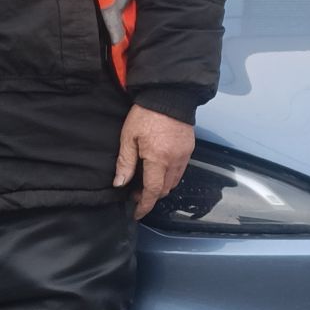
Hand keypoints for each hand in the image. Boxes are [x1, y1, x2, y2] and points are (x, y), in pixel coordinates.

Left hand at [115, 105, 194, 219]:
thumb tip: (120, 183)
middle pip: (164, 190)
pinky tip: (159, 168)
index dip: (144, 205)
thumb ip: (125, 162)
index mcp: (157, 159)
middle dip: (151, 196)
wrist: (169, 95)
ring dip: (161, 187)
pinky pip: (181, 170)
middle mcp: (174, 161)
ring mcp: (184, 156)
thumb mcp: (128, 137)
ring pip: (174, 182)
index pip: (152, 191)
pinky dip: (170, 176)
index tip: (137, 213)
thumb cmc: (146, 114)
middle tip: (135, 192)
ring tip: (147, 181)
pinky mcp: (189, 149)